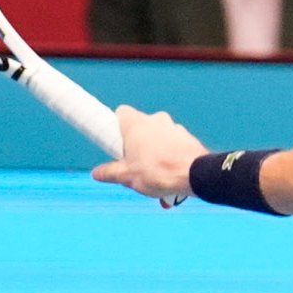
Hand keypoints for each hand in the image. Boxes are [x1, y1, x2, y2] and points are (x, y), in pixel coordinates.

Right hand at [92, 105, 207, 206]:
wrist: (196, 175)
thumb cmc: (158, 172)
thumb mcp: (127, 176)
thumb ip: (109, 172)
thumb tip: (96, 173)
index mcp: (136, 124)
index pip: (121, 113)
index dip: (116, 126)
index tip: (115, 142)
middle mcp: (155, 119)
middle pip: (140, 129)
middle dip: (136, 146)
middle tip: (134, 165)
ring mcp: (174, 127)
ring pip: (158, 139)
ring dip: (155, 156)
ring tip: (155, 179)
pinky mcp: (188, 138)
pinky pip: (174, 147)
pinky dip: (170, 160)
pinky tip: (171, 179)